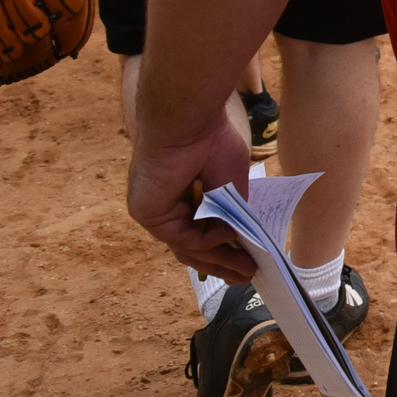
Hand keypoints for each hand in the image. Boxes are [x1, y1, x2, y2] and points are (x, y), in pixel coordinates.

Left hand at [128, 115, 258, 279]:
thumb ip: (232, 211)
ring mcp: (153, 212)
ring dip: (219, 260)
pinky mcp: (148, 214)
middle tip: (248, 276)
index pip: (196, 232)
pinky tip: (230, 232)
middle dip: (222, 263)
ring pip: (188, 247)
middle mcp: (162, 206)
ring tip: (247, 269)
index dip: (221, 250)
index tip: (246, 261)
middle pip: (191, 246)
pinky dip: (209, 238)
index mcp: (178, 195)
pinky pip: (183, 237)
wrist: (188, 120)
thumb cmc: (210, 140)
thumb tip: (243, 239)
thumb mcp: (231, 183)